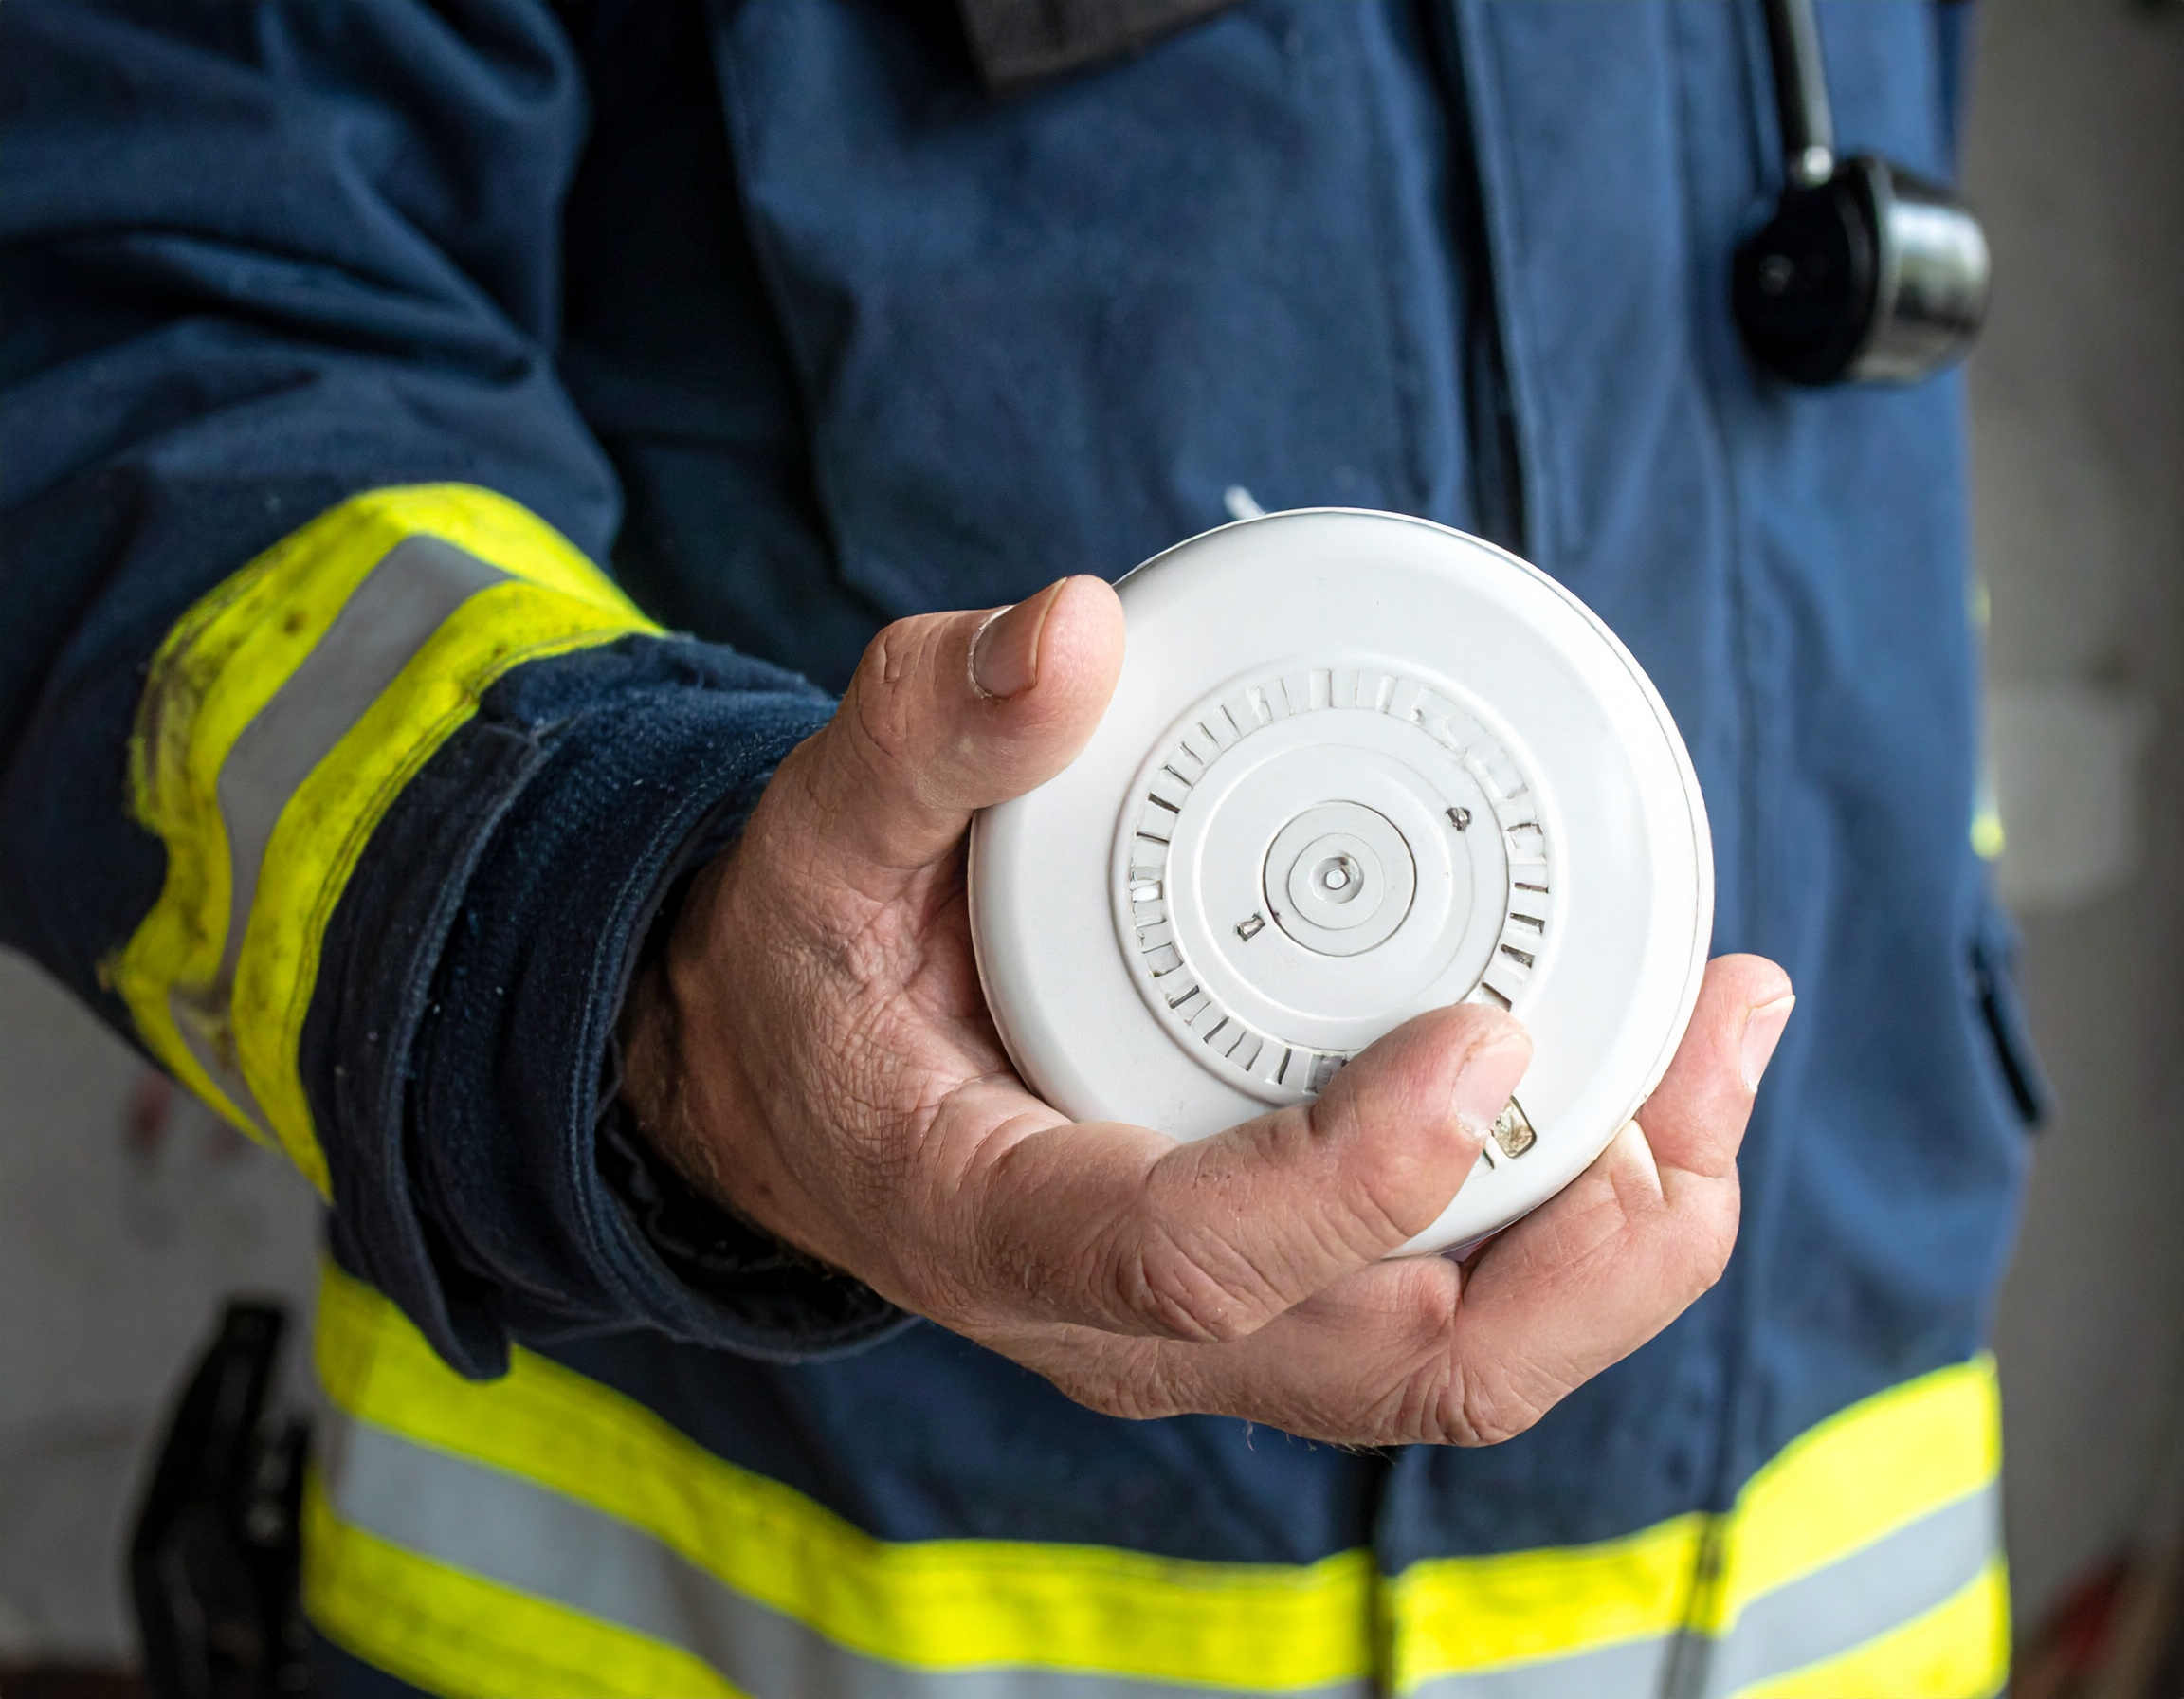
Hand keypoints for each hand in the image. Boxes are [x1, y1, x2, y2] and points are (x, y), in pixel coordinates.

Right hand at [621, 577, 1793, 1444]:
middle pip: (1395, 1360)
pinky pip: (1455, 1296)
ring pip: (1457, 1356)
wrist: (791, 1077)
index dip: (1352, 1180)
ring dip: (1630, 1237)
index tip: (1484, 1040)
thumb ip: (927, 730)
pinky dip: (1587, 1209)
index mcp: (995, 1218)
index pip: (1190, 1261)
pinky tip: (1663, 1071)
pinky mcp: (1275, 1287)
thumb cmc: (817, 965)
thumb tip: (1071, 628)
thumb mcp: (822, 831)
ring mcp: (1213, 1324)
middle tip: (1705, 1054)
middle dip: (1589, 1246)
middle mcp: (1121, 1317)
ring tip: (1728, 1044)